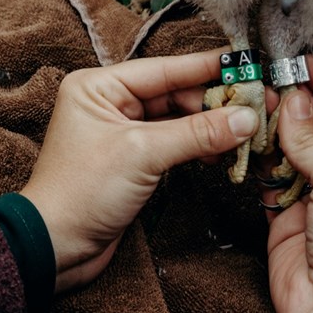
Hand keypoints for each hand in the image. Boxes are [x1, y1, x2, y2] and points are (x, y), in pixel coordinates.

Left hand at [21, 51, 258, 293]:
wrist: (55, 248)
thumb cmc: (81, 192)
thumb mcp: (144, 154)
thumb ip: (198, 133)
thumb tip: (246, 118)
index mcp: (100, 86)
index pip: (166, 69)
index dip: (209, 68)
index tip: (246, 64)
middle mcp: (111, 102)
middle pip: (177, 92)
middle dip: (217, 102)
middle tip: (257, 105)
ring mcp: (124, 131)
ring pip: (180, 119)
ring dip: (213, 126)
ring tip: (247, 131)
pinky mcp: (134, 159)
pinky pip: (176, 142)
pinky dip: (200, 146)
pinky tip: (223, 152)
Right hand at [263, 57, 312, 312]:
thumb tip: (294, 103)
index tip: (308, 64)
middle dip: (300, 104)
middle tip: (273, 77)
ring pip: (293, 152)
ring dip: (276, 127)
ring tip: (257, 99)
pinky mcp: (285, 219)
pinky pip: (271, 179)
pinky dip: (260, 158)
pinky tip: (250, 134)